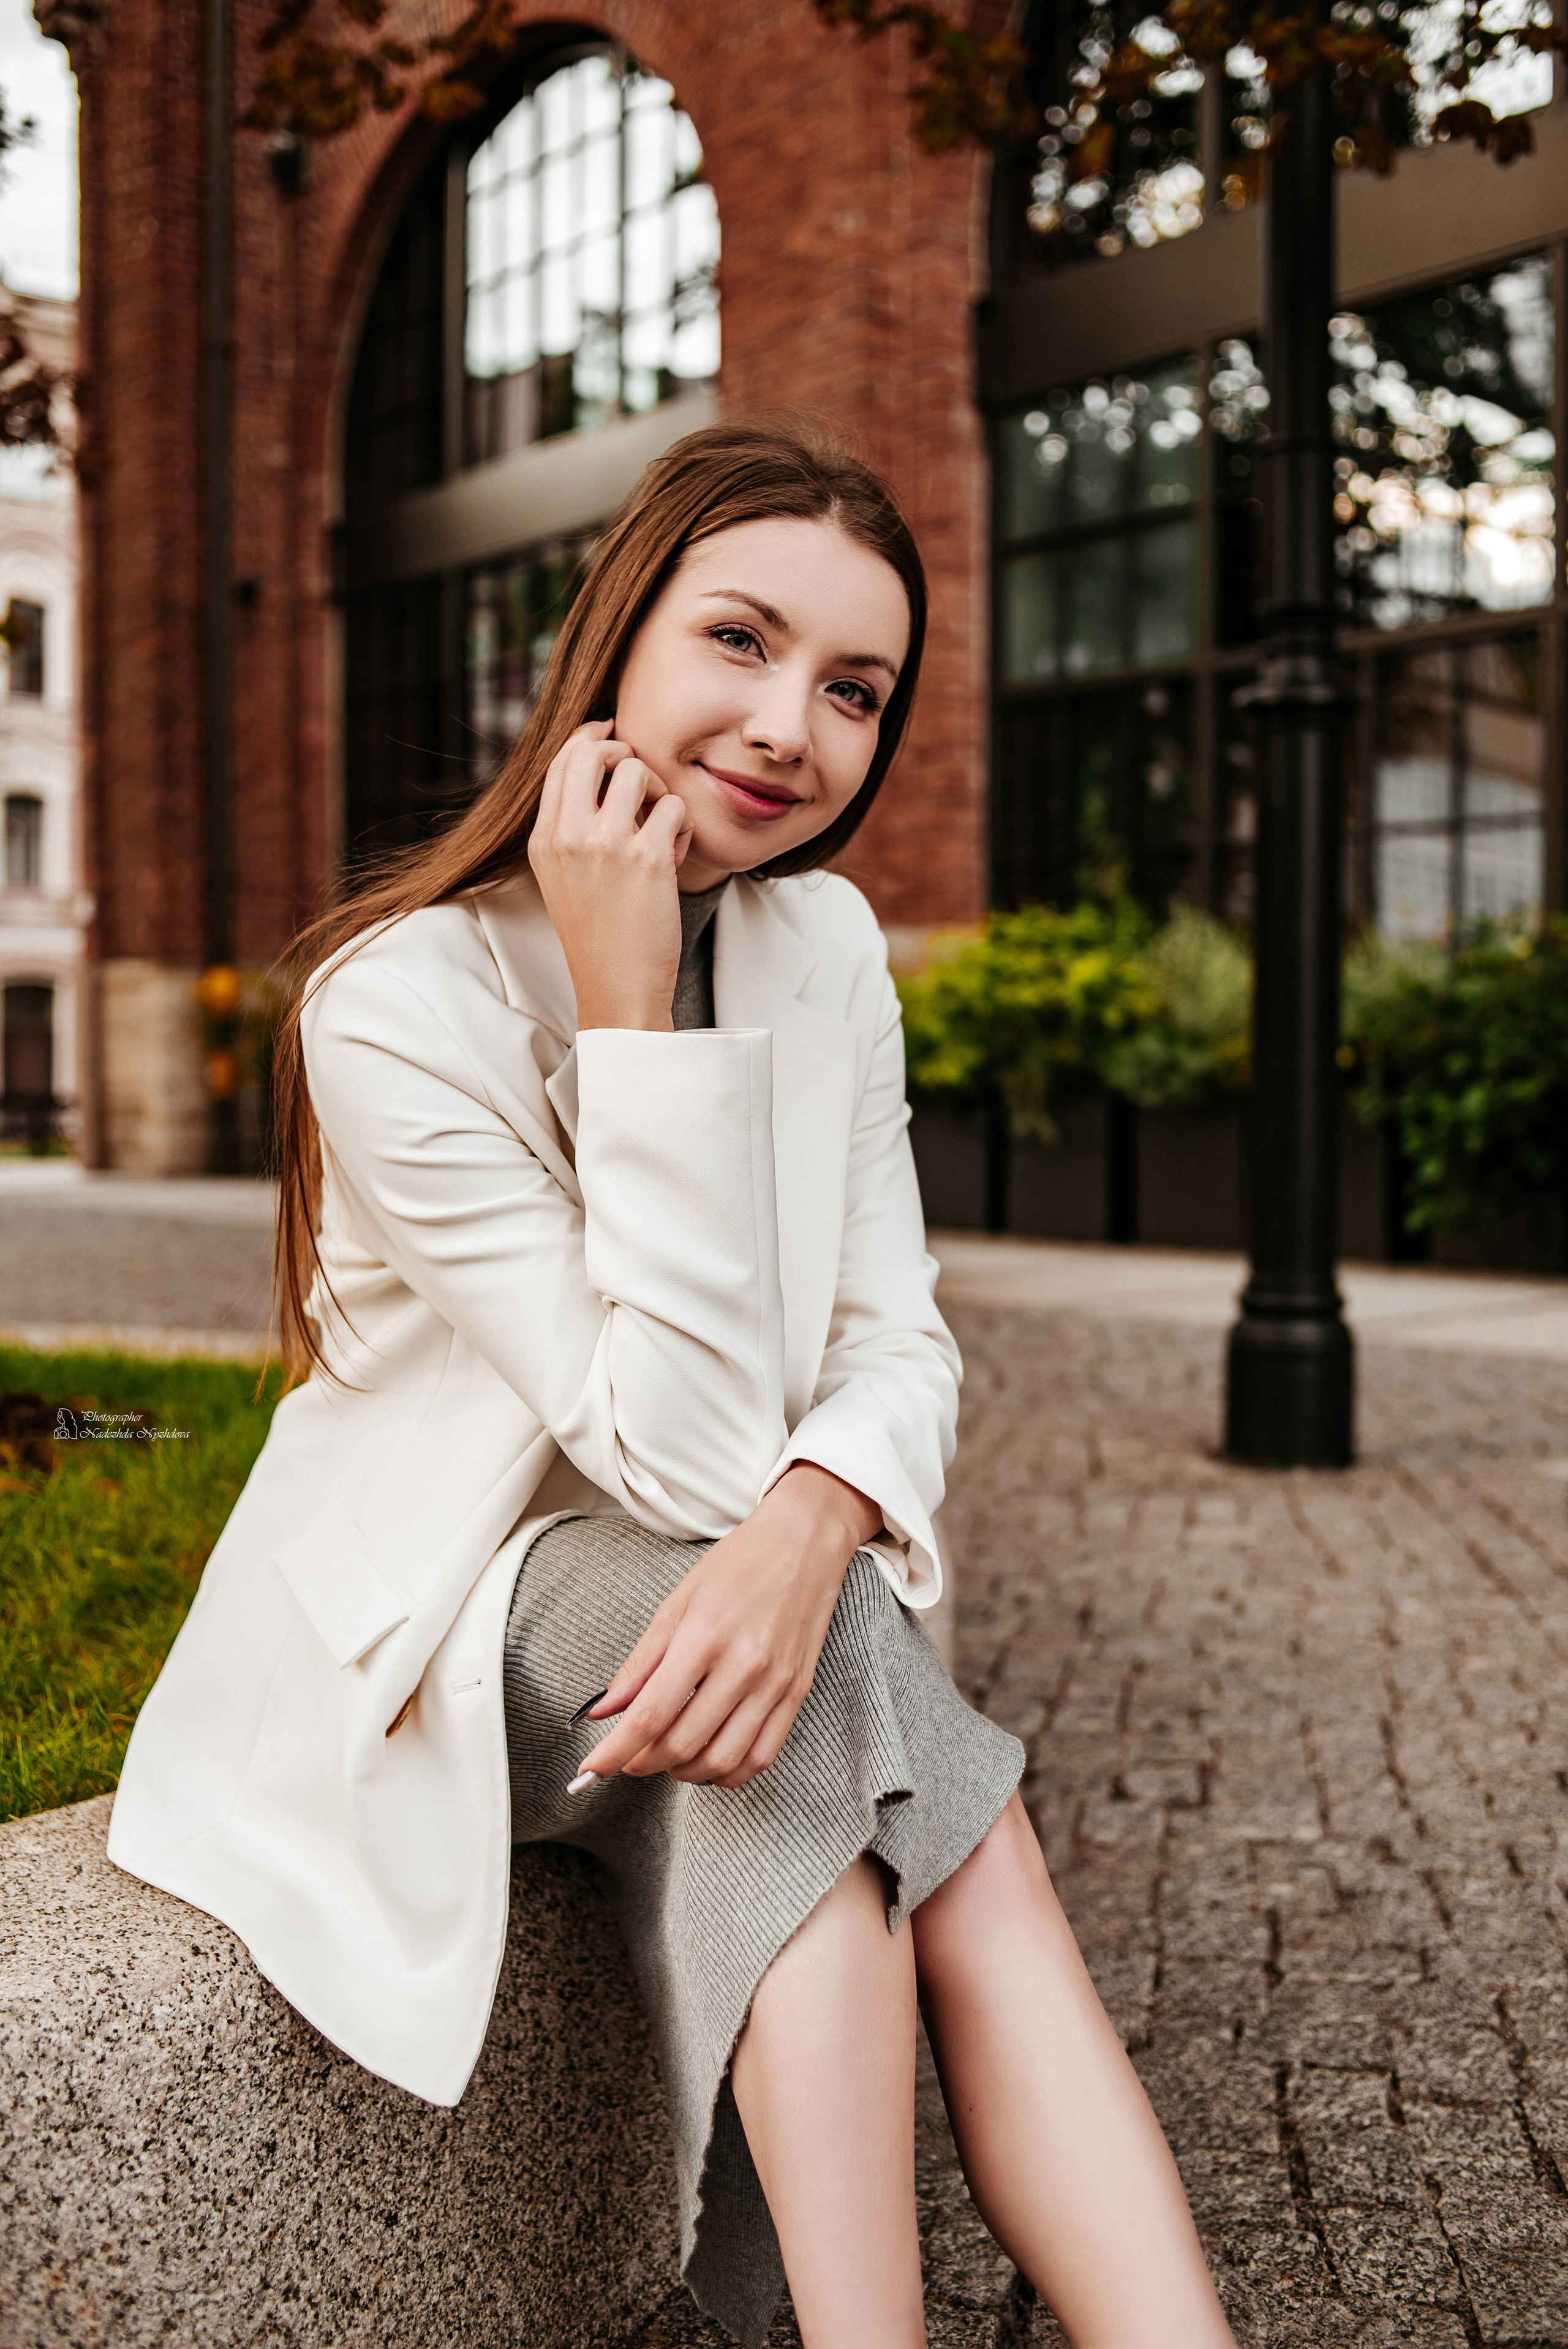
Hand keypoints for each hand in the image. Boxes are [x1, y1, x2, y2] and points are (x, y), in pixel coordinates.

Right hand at [527, 720, 693, 1029]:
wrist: (617, 989)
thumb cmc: (600, 936)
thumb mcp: (565, 878)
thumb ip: (573, 829)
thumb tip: (601, 773)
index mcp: (544, 840)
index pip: (560, 762)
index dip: (590, 738)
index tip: (612, 734)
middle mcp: (567, 836)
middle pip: (592, 751)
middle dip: (623, 752)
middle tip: (642, 782)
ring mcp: (605, 846)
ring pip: (637, 771)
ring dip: (659, 790)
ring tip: (661, 826)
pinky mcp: (647, 859)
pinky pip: (674, 808)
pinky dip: (683, 825)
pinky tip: (676, 853)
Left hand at [577, 1465, 883, 1788]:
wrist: (805, 1541)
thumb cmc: (738, 1564)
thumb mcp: (678, 1601)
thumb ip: (640, 1661)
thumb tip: (602, 1710)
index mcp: (704, 1636)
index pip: (650, 1715)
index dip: (614, 1752)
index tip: (591, 1769)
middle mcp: (743, 1666)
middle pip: (683, 1744)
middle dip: (643, 1763)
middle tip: (627, 1757)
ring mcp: (775, 1684)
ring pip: (722, 1761)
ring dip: (684, 1772)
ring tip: (666, 1756)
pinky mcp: (797, 1694)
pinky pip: (761, 1757)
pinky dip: (728, 1772)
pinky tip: (708, 1757)